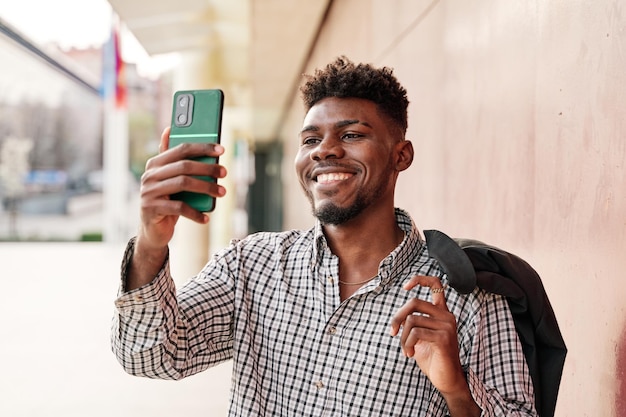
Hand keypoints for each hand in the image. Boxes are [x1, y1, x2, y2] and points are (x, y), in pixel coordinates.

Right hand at [126, 127, 226, 289]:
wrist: (152, 230)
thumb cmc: (167, 201)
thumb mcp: (171, 180)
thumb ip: (173, 159)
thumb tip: (169, 128)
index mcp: (155, 164)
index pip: (180, 149)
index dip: (202, 148)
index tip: (221, 150)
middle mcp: (149, 175)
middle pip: (183, 166)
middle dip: (207, 168)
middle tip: (224, 173)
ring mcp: (148, 192)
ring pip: (183, 184)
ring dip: (206, 188)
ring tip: (222, 192)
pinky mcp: (151, 209)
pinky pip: (179, 208)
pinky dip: (195, 212)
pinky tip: (206, 217)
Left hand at [389, 275, 466, 395]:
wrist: (447, 380)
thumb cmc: (432, 359)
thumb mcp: (419, 337)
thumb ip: (413, 322)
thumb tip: (399, 318)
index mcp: (442, 313)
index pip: (436, 284)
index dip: (419, 279)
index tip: (405, 287)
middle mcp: (447, 316)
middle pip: (414, 302)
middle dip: (397, 317)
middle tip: (392, 332)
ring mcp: (447, 326)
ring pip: (412, 320)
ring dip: (402, 338)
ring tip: (405, 350)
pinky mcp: (444, 338)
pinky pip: (415, 332)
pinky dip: (406, 343)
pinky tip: (409, 354)